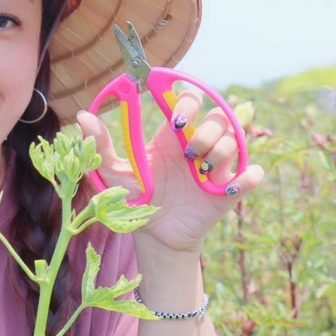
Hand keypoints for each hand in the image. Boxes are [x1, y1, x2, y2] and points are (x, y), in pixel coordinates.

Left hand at [76, 90, 263, 255]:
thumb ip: (101, 146)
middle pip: (218, 115)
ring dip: (221, 151)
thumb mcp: (114, 174)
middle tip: (190, 148)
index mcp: (171, 135)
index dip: (188, 99)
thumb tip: (82, 115)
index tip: (175, 118)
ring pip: (236, 139)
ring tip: (201, 172)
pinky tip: (230, 188)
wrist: (155, 237)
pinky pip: (253, 173)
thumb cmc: (136, 199)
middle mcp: (197, 145)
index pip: (189, 99)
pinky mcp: (230, 190)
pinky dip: (249, 176)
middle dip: (207, 128)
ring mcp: (216, 166)